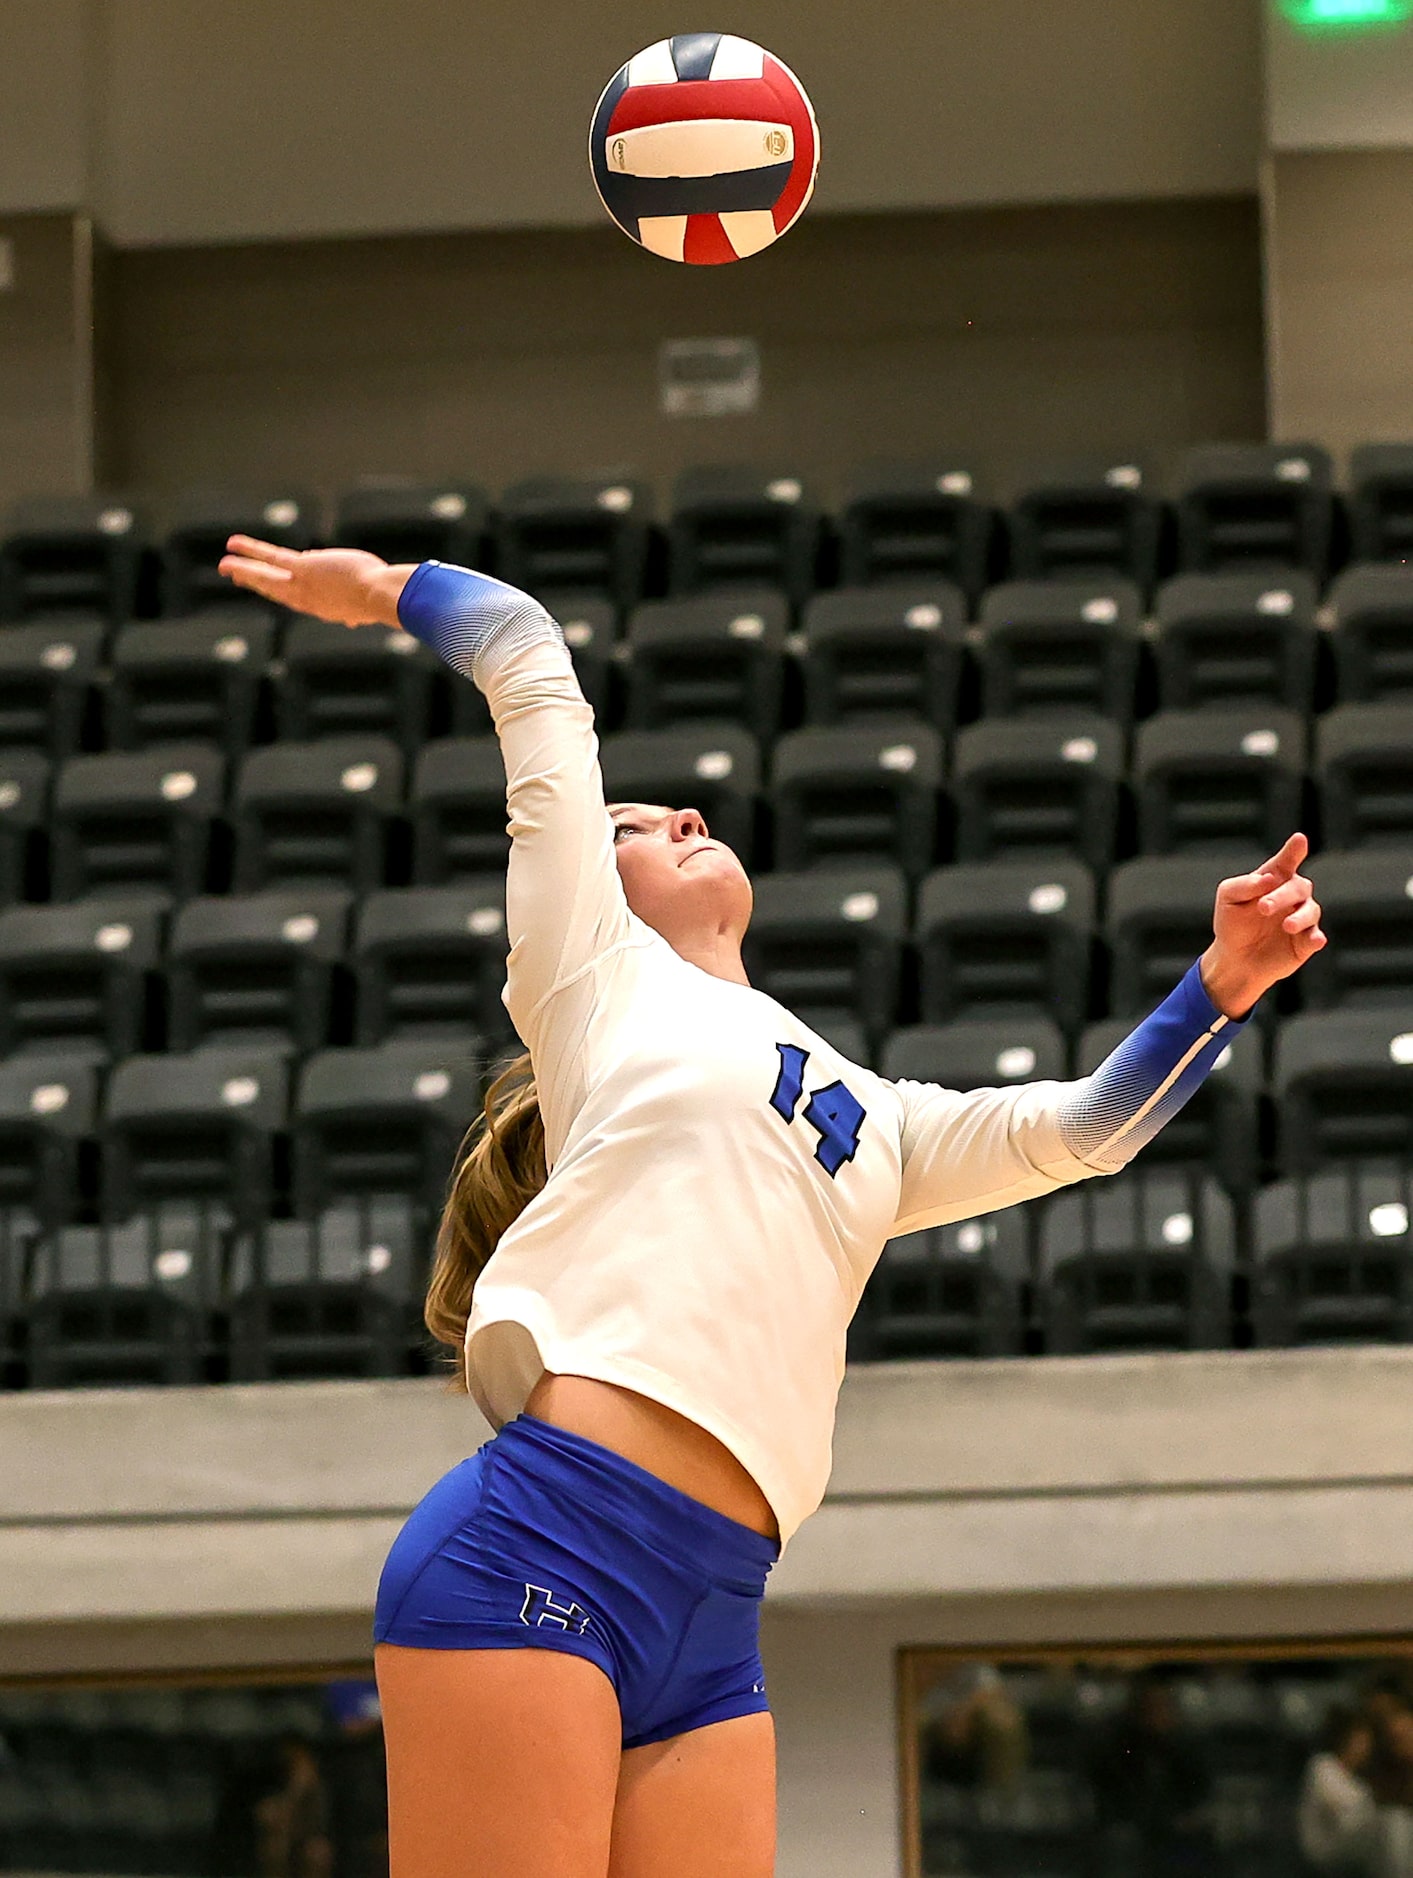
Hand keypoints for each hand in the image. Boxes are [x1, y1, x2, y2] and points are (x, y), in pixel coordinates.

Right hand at [217, 535, 409, 627]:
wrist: (381, 596)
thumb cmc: (381, 602)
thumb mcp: (365, 609)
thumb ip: (356, 612)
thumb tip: (355, 621)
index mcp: (323, 609)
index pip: (299, 599)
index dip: (285, 591)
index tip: (271, 587)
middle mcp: (307, 601)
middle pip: (275, 590)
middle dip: (253, 583)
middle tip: (235, 578)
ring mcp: (302, 585)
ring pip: (266, 577)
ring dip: (244, 569)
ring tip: (224, 565)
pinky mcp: (302, 569)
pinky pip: (271, 558)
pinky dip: (251, 551)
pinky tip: (233, 545)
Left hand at [1200, 833, 1326, 1018]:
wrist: (1234, 959)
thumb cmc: (1232, 923)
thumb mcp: (1228, 899)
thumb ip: (1245, 885)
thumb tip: (1267, 878)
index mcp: (1275, 880)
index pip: (1286, 862)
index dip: (1293, 851)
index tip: (1299, 840)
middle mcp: (1292, 896)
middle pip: (1298, 888)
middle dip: (1282, 896)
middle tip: (1263, 907)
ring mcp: (1301, 918)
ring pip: (1311, 911)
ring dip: (1300, 917)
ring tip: (1286, 926)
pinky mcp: (1305, 943)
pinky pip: (1316, 937)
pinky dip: (1316, 938)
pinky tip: (1315, 940)